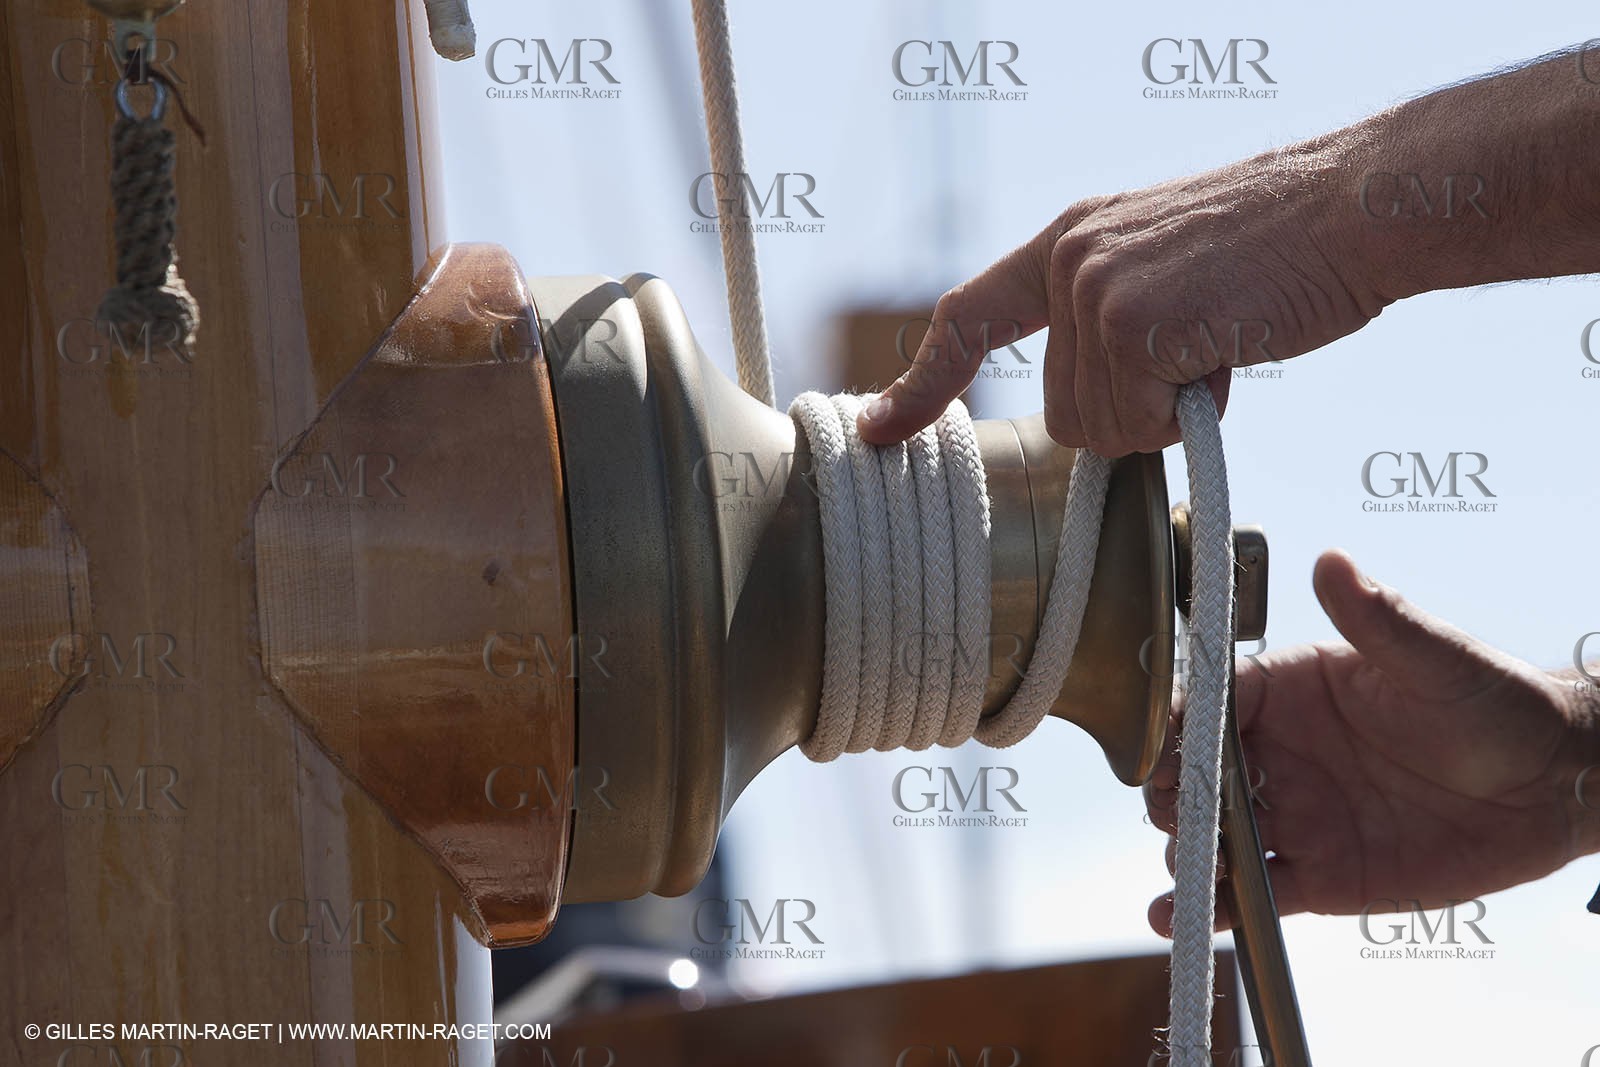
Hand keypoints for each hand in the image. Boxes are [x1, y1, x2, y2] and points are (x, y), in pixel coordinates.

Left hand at [856, 139, 1388, 456]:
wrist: (1350, 209)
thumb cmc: (1275, 250)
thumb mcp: (1163, 263)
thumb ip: (1104, 317)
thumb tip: (1081, 414)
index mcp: (1067, 243)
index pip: (968, 317)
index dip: (923, 381)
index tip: (879, 426)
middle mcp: (1066, 263)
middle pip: (1062, 410)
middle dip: (1131, 410)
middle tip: (1197, 353)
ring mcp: (1093, 292)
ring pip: (1100, 427)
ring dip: (1165, 413)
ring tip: (1217, 344)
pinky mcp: (1130, 325)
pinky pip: (1139, 426)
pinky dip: (1187, 416)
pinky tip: (1222, 357)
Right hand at [1144, 549, 1599, 934]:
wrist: (1553, 786)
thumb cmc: (1495, 702)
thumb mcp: (1434, 657)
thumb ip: (1377, 618)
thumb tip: (1333, 563)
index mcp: (1286, 692)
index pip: (1206, 703)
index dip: (1173, 725)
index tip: (1159, 748)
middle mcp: (1277, 754)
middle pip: (1193, 775)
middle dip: (1171, 794)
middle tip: (1180, 810)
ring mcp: (1293, 817)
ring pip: (1211, 837)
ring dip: (1187, 851)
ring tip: (1193, 866)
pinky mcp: (1318, 875)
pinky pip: (1250, 894)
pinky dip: (1210, 907)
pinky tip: (1176, 914)